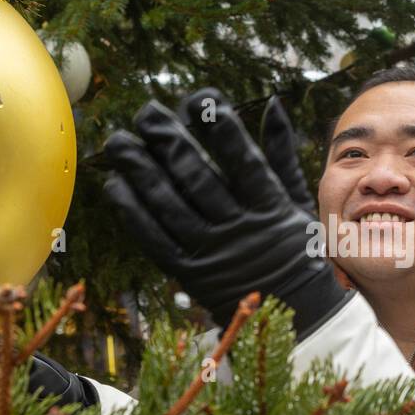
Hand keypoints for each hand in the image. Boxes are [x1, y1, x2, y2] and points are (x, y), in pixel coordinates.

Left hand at [100, 89, 347, 334]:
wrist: (295, 316)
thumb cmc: (298, 250)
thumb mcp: (297, 201)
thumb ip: (282, 154)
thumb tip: (274, 105)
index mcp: (271, 207)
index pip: (243, 160)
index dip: (221, 128)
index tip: (200, 98)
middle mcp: (240, 229)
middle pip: (198, 179)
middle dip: (169, 142)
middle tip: (146, 113)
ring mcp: (214, 253)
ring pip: (171, 207)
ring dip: (141, 172)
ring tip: (120, 142)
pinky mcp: (191, 275)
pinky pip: (157, 241)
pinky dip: (134, 213)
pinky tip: (117, 186)